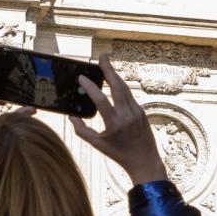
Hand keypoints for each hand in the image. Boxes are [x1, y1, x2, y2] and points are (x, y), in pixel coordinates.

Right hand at [70, 54, 167, 185]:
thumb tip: (72, 115)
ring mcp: (136, 111)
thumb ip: (82, 130)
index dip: (91, 87)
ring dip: (114, 75)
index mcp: (115, 124)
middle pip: (117, 86)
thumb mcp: (97, 144)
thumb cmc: (118, 153)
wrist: (144, 160)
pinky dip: (119, 86)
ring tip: (105, 63)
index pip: (101, 101)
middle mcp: (127, 115)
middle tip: (101, 56)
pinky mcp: (141, 110)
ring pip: (124, 88)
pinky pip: (128, 94)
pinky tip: (112, 80)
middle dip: (108, 69)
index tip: (81, 77)